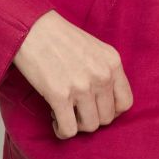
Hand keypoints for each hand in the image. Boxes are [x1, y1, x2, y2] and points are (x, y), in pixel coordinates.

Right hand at [13, 9, 133, 138]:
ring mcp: (82, 86)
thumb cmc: (60, 37)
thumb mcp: (94, 49)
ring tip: (65, 112)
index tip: (96, 108)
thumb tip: (105, 100)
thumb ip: (104, 71)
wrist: (32, 28)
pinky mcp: (59, 95)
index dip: (111, 111)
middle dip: (90, 118)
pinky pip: (68, 130)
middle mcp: (102, 75)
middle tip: (76, 110)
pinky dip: (61, 130)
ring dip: (76, 124)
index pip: (125, 102)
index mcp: (113, 62)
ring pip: (89, 126)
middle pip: (107, 118)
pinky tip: (54, 119)